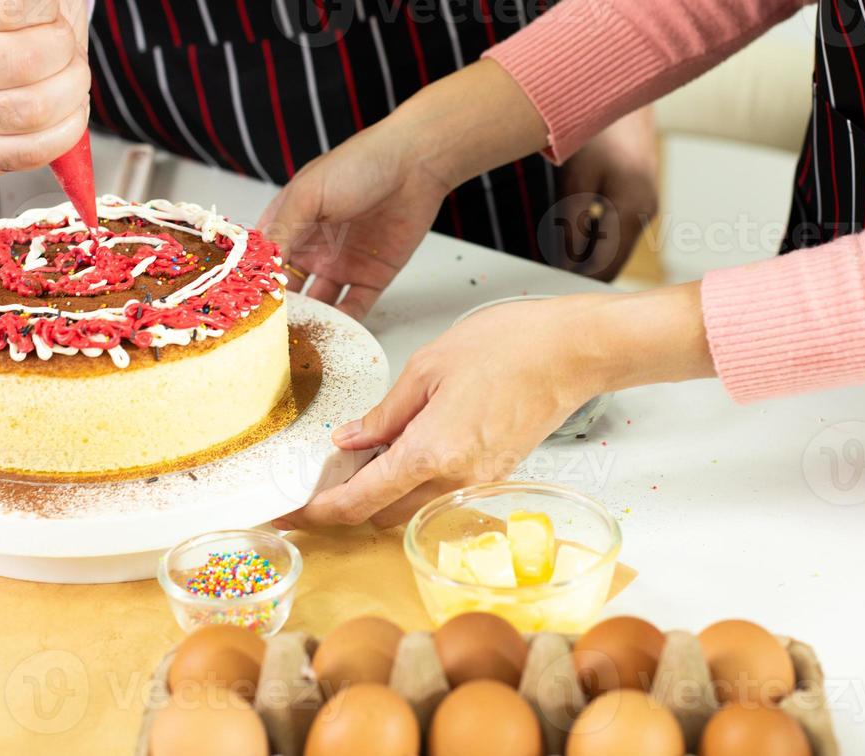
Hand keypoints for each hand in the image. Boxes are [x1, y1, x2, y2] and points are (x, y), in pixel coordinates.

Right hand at [0, 0, 90, 172]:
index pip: (10, 7)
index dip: (46, 4)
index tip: (41, 0)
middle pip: (23, 64)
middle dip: (63, 47)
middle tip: (60, 39)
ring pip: (29, 111)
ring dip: (71, 88)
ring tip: (68, 70)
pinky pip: (25, 153)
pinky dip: (64, 131)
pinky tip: (67, 106)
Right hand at [259, 122, 450, 318]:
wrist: (416, 164)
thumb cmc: (359, 165)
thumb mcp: (310, 195)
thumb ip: (283, 230)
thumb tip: (259, 266)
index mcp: (292, 223)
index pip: (266, 261)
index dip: (256, 283)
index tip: (246, 308)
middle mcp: (313, 247)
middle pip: (290, 288)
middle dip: (280, 311)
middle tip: (268, 335)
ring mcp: (342, 263)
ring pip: (320, 303)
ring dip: (311, 321)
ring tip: (298, 342)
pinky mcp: (372, 276)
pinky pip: (355, 306)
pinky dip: (345, 323)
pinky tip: (333, 335)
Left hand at [275, 283, 714, 529]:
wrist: (573, 352)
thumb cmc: (508, 347)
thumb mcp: (428, 368)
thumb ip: (384, 413)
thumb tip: (348, 440)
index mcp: (432, 455)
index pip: (361, 502)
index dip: (320, 511)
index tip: (291, 513)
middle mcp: (456, 482)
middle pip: (383, 516)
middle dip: (348, 504)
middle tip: (319, 476)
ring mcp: (479, 484)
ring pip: (413, 509)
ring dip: (382, 495)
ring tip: (359, 458)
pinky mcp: (495, 476)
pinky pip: (441, 493)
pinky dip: (413, 482)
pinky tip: (401, 449)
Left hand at [556, 110, 658, 280]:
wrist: (621, 87)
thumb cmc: (596, 127)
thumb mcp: (575, 175)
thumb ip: (571, 221)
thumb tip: (566, 260)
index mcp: (633, 208)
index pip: (606, 266)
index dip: (576, 278)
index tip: (548, 283)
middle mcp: (645, 210)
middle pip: (612, 260)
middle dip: (580, 267)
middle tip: (546, 266)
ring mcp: (646, 202)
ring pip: (614, 244)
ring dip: (586, 249)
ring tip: (555, 243)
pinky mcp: (639, 193)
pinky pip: (616, 226)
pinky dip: (594, 232)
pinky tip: (572, 223)